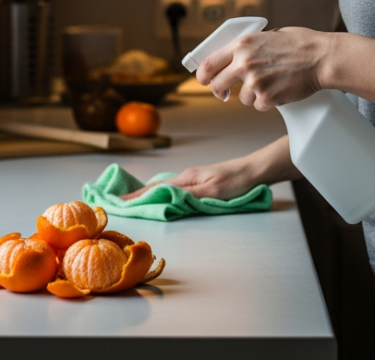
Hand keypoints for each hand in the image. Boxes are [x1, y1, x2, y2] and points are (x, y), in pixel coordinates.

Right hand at [121, 159, 256, 200]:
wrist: (256, 170)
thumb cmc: (237, 181)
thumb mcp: (213, 192)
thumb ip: (188, 196)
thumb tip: (163, 198)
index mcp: (186, 178)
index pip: (155, 188)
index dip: (137, 196)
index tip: (118, 202)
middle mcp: (187, 177)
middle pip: (157, 186)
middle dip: (138, 194)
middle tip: (119, 202)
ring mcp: (194, 179)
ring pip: (166, 187)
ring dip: (150, 194)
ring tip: (134, 201)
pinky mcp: (202, 183)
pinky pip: (176, 189)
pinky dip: (163, 193)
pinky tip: (162, 196)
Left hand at [198, 27, 329, 110]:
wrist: (322, 58)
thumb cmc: (300, 44)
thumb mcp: (268, 35)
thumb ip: (249, 47)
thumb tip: (233, 56)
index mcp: (242, 45)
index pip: (209, 63)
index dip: (203, 75)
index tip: (204, 80)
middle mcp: (244, 63)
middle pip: (217, 85)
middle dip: (220, 90)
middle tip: (225, 92)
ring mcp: (255, 82)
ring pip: (241, 98)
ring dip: (252, 94)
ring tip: (271, 82)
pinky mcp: (267, 97)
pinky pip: (258, 105)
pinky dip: (267, 101)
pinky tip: (280, 89)